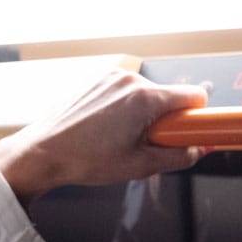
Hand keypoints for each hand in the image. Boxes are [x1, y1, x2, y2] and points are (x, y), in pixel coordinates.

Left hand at [0, 71, 208, 203]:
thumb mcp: (139, 166)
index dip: (196, 117)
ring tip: (116, 138)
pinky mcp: (95, 77)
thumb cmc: (84, 160)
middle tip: (141, 144)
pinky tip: (103, 128)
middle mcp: (130, 79)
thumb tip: (199, 150)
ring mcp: (110, 75)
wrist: (43, 152)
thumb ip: (178, 156)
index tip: (189, 132)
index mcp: (145, 98)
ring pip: (144, 94)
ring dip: (140, 114)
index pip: (194, 96)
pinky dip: (121, 107)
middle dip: (162, 120)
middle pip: (167, 96)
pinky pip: (122, 90)